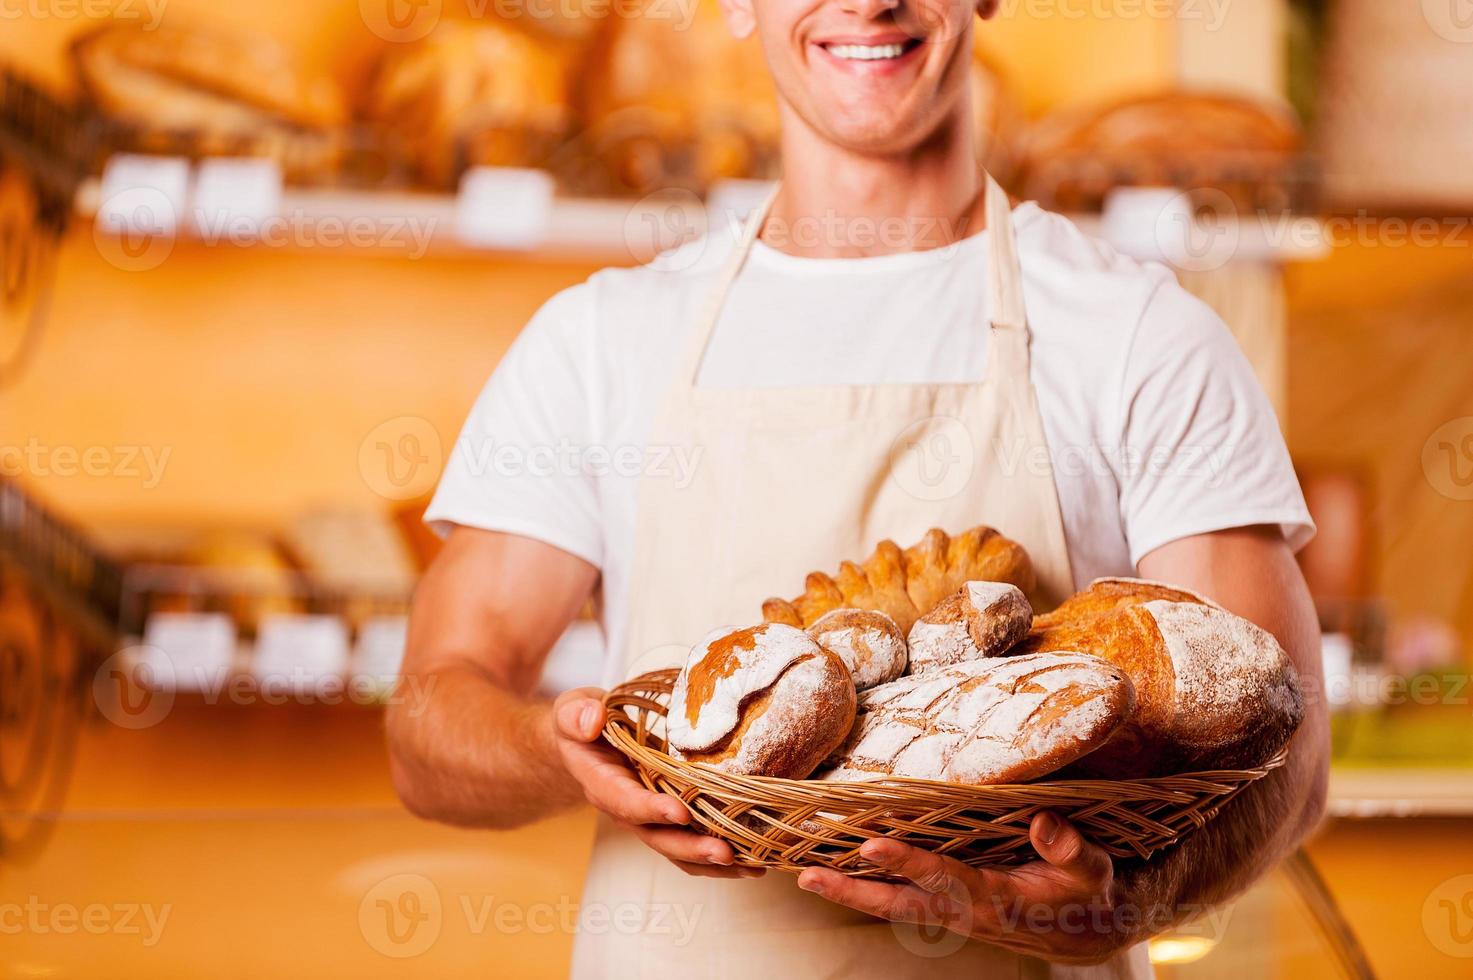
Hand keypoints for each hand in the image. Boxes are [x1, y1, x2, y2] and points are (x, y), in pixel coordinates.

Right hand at [552, 688, 763, 879]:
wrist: (585, 742)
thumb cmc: (582, 723)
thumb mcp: (572, 711)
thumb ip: (577, 716)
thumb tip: (593, 721)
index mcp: (601, 784)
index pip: (625, 802)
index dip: (651, 810)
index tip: (681, 813)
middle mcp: (626, 809)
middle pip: (658, 838)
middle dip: (692, 848)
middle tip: (726, 852)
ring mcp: (649, 818)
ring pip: (679, 849)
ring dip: (713, 862)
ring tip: (751, 866)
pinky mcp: (669, 817)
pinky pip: (692, 841)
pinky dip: (720, 856)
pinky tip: (754, 859)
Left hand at [796, 812, 1129, 964]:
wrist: (1083, 931)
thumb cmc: (1085, 891)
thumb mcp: (1090, 869)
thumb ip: (1068, 847)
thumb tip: (1042, 821)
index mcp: (995, 899)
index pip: (942, 877)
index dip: (906, 862)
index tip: (870, 845)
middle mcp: (962, 910)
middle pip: (898, 904)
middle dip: (852, 892)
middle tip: (808, 876)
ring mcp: (950, 912)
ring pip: (892, 905)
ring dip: (849, 892)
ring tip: (805, 875)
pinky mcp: (946, 907)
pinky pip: (900, 899)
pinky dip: (867, 889)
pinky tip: (839, 870)